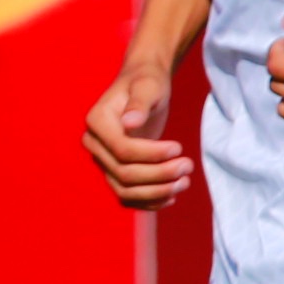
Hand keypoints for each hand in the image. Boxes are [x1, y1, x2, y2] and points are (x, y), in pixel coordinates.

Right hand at [85, 58, 194, 206]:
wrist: (143, 86)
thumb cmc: (147, 82)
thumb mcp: (148, 85)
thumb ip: (140, 103)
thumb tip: (130, 122)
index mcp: (97, 121)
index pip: (122, 150)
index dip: (151, 155)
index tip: (179, 147)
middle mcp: (94, 144)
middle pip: (124, 173)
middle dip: (159, 175)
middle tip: (188, 165)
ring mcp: (103, 160)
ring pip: (124, 190)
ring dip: (156, 192)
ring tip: (184, 182)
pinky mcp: (115, 170)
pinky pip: (127, 196)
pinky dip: (149, 202)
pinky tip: (171, 196)